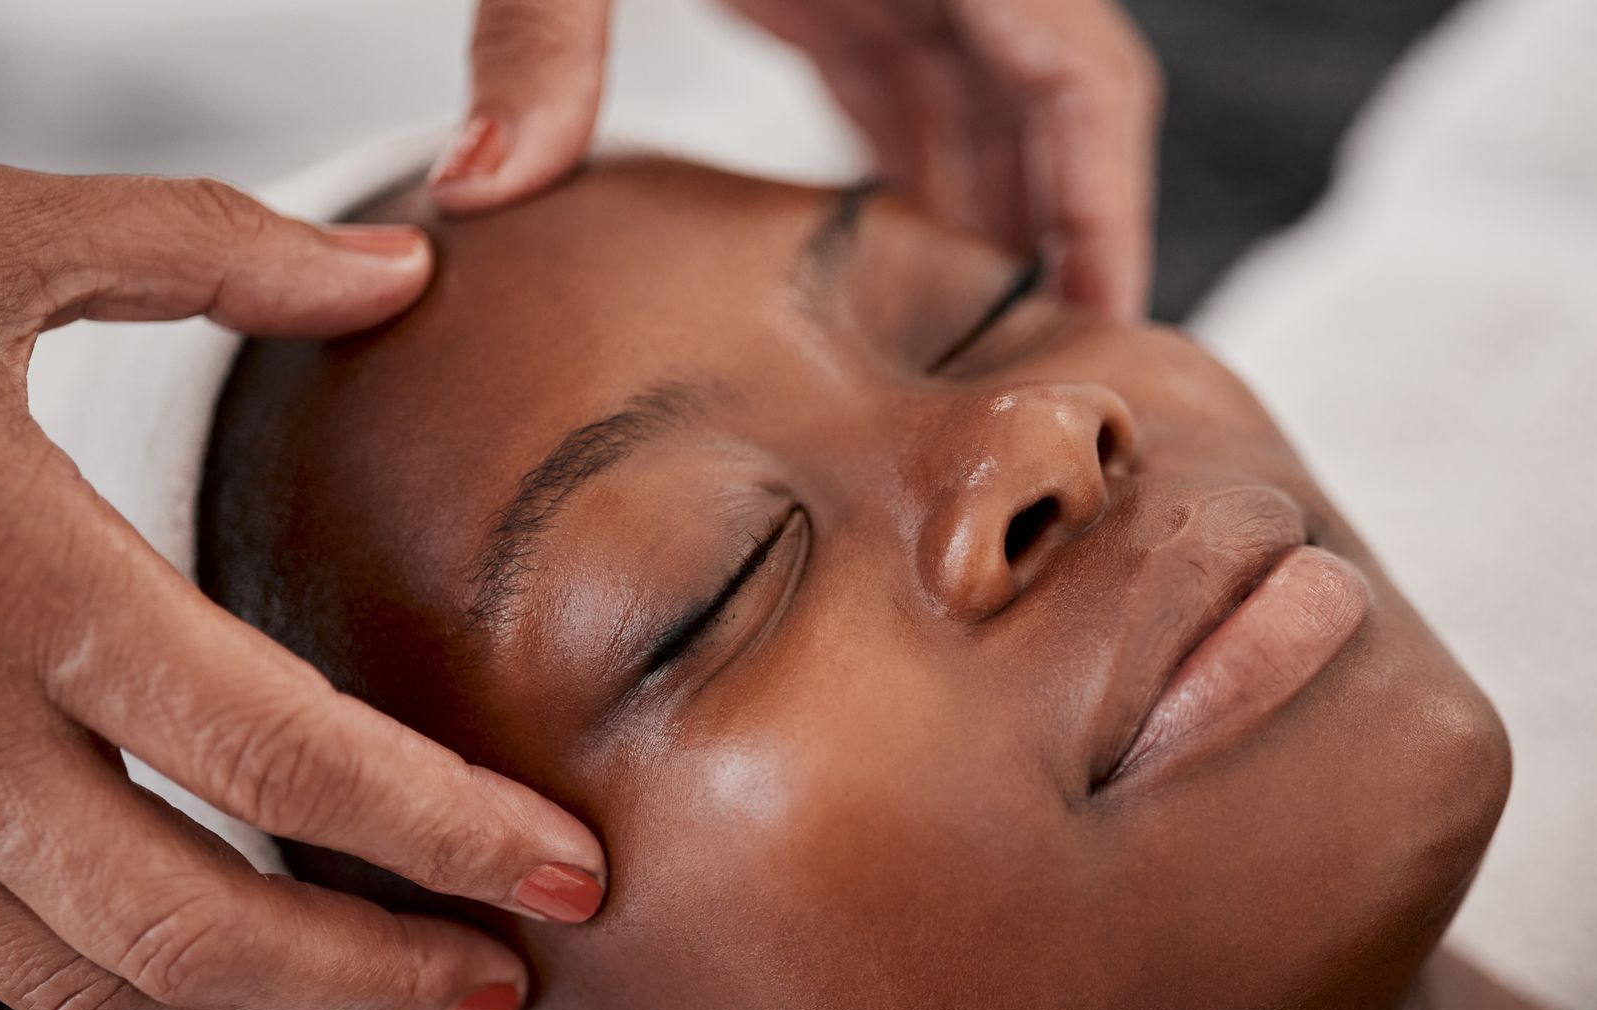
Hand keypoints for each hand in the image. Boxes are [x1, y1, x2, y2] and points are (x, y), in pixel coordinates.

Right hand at [0, 159, 606, 1009]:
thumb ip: (201, 253)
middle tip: (512, 974)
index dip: (447, 831)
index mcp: (12, 576)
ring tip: (402, 1008)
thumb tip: (403, 268)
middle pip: (201, 913)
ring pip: (84, 988)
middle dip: (382, 967)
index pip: (285, 750)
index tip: (571, 872)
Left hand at [429, 0, 1160, 317]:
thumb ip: (542, 31)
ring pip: (977, 108)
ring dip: (973, 223)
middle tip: (1028, 387)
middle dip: (1049, 244)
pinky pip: (904, 88)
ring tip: (955, 364)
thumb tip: (487, 187)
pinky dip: (903, 175)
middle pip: (1045, 111)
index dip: (1108, 211)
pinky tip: (880, 266)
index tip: (1110, 326)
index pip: (1083, 77)